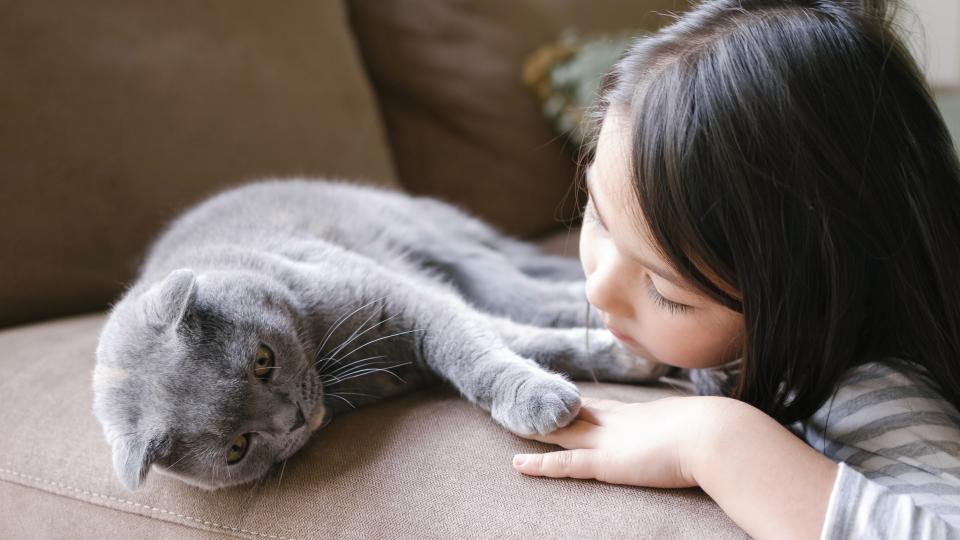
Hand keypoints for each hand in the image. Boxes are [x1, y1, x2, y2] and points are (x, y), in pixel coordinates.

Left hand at [511, 395, 720, 488]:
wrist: (717, 436)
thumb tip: (714, 430)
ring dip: (534, 430)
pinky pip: (564, 464)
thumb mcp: (701, 426)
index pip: (600, 406)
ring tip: (509, 423)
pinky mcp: (605, 463)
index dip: (578, 403)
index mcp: (638, 414)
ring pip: (561, 433)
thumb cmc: (719, 433)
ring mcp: (608, 442)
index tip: (561, 398)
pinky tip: (517, 464)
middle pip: (574, 413)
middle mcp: (618, 423)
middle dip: (549, 409)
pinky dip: (539, 465)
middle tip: (525, 401)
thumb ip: (693, 430)